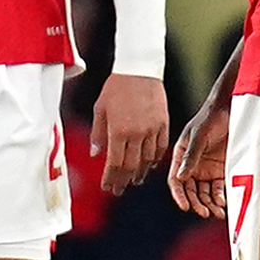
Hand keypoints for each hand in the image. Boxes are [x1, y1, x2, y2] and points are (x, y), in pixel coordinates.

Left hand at [92, 73, 169, 194]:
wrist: (140, 69)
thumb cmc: (116, 87)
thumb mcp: (100, 109)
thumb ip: (98, 133)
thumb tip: (95, 154)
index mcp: (118, 131)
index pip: (114, 163)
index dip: (111, 178)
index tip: (108, 187)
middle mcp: (136, 134)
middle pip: (131, 166)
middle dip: (123, 180)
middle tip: (119, 189)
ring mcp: (152, 129)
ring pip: (147, 160)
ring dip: (140, 173)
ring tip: (135, 180)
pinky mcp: (163, 123)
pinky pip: (160, 148)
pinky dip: (155, 159)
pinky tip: (150, 165)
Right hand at [167, 97, 231, 217]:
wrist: (231, 109)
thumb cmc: (211, 118)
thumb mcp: (199, 136)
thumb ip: (191, 156)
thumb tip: (181, 177)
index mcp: (181, 156)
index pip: (175, 181)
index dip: (179, 195)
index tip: (185, 207)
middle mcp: (191, 166)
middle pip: (190, 191)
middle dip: (196, 203)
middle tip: (204, 212)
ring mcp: (206, 169)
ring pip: (204, 193)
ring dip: (208, 204)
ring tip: (216, 213)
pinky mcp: (221, 170)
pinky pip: (218, 189)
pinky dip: (219, 198)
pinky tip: (223, 204)